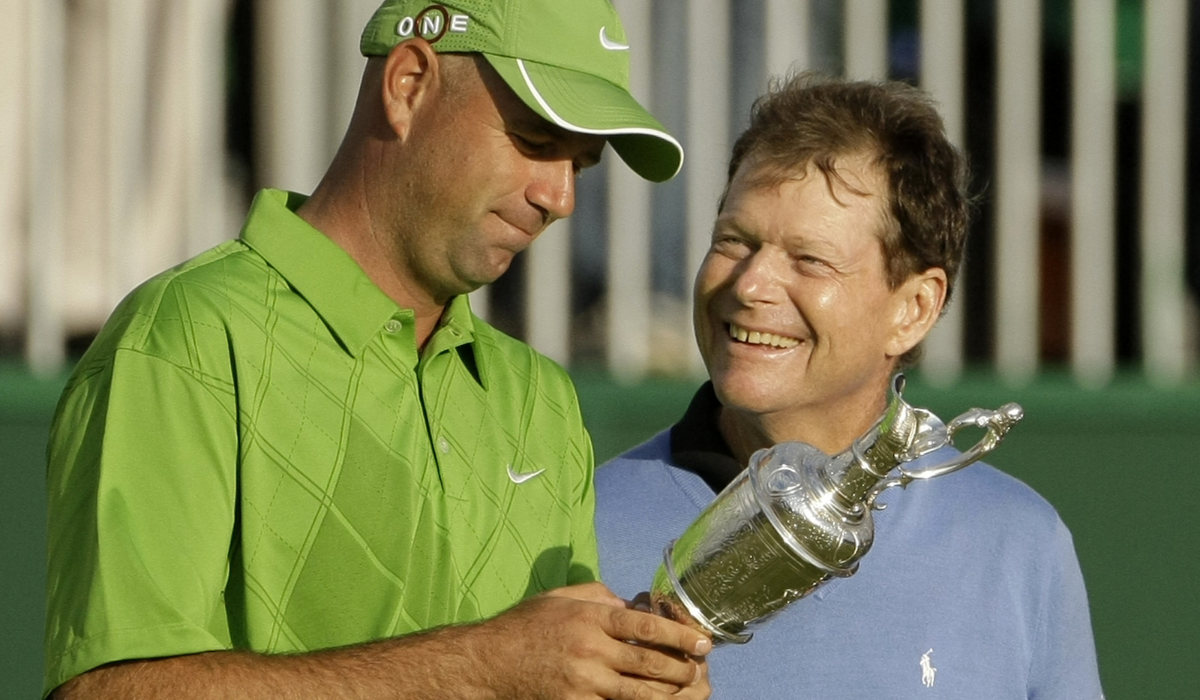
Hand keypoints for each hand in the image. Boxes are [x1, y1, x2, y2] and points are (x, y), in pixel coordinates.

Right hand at [471, 582, 711, 699]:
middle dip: (681, 668)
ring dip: (667, 693)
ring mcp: (582, 682)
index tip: (702, 641)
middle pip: (649, 662)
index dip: (679, 634)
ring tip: (684, 690)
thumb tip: (630, 603)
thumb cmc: (525, 626)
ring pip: (639, 693)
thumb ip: (598, 595)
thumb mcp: (561, 597)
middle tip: (699, 669)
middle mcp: (589, 649)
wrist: (488, 663)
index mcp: (589, 617)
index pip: (645, 625)